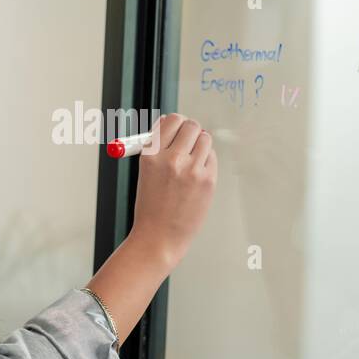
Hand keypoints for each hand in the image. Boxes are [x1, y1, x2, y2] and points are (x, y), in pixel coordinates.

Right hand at [129, 114, 216, 269]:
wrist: (159, 237)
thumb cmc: (151, 206)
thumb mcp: (146, 172)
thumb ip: (159, 146)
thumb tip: (174, 121)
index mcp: (151, 155)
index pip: (171, 120)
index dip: (176, 122)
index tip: (178, 128)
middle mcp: (171, 159)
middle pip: (191, 126)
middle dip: (190, 131)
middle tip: (188, 142)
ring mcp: (191, 170)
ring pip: (205, 139)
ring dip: (200, 145)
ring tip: (191, 162)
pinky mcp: (208, 181)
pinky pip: (212, 158)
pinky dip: (206, 162)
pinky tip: (196, 177)